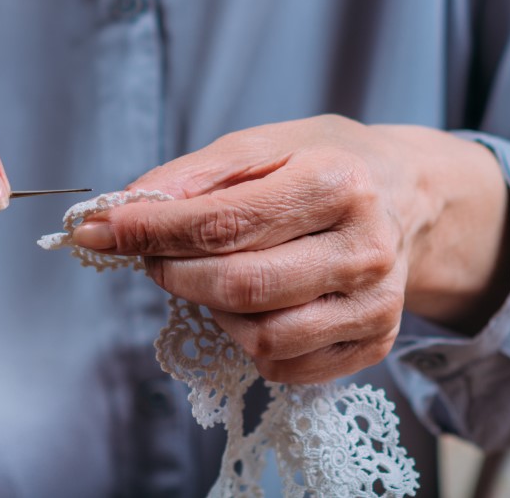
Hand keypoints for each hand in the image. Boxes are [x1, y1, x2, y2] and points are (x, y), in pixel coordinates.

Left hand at [73, 115, 509, 383]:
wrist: (410, 196)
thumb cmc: (324, 164)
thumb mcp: (264, 144)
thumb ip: (195, 174)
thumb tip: (127, 205)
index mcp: (337, 182)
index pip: (225, 222)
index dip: (151, 231)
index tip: (100, 229)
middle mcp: (365, 247)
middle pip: (241, 287)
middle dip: (173, 274)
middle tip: (150, 257)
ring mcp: (375, 303)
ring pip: (263, 337)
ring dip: (211, 312)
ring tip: (205, 278)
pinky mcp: (374, 343)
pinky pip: (286, 366)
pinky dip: (246, 343)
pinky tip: (247, 308)